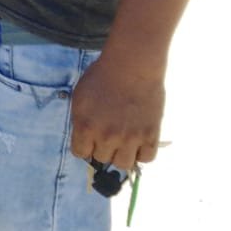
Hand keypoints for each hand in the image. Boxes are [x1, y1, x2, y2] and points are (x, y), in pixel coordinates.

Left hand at [69, 53, 164, 173]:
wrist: (132, 66)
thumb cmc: (102, 76)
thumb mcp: (80, 97)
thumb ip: (80, 121)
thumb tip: (84, 139)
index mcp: (85, 127)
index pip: (80, 153)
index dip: (85, 146)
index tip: (90, 139)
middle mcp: (106, 137)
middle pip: (102, 159)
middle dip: (102, 148)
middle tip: (108, 134)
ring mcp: (130, 138)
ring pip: (123, 164)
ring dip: (121, 154)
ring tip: (124, 141)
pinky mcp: (150, 136)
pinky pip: (147, 159)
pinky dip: (142, 153)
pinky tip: (139, 141)